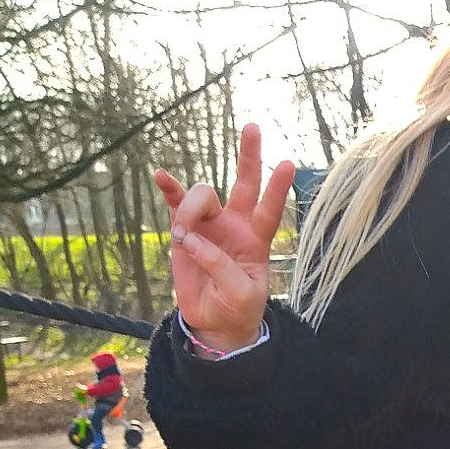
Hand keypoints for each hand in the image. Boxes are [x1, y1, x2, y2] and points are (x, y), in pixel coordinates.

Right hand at [153, 123, 294, 352]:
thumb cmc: (237, 308)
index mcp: (257, 239)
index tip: (288, 163)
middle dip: (249, 155)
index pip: (270, 210)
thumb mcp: (240, 295)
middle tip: (252, 127)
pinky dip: (168, 188)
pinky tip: (161, 175)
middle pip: (244, 183)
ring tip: (183, 239)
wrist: (214, 322)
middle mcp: (235, 224)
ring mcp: (209, 223)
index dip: (277, 188)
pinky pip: (175, 202)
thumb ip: (221, 268)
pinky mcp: (185, 229)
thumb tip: (191, 240)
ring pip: (202, 196)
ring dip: (190, 211)